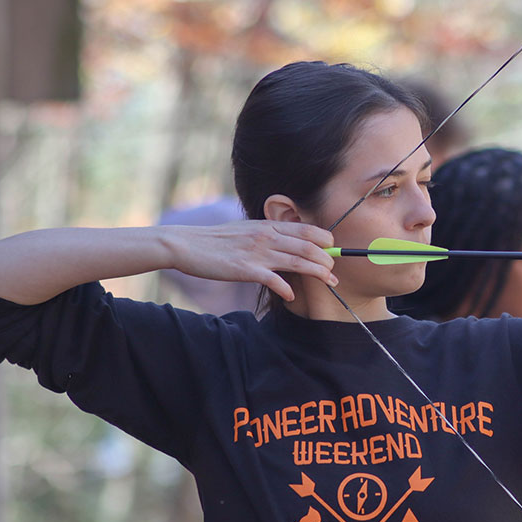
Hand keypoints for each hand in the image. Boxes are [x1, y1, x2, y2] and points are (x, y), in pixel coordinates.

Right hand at [166, 220, 336, 301]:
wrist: (186, 245)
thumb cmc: (217, 241)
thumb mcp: (247, 230)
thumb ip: (268, 235)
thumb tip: (287, 242)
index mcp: (268, 226)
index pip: (307, 229)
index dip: (325, 240)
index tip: (332, 252)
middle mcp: (267, 236)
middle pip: (309, 246)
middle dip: (327, 260)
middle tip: (334, 273)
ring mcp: (258, 253)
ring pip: (298, 261)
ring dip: (318, 273)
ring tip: (330, 282)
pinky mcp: (246, 269)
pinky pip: (274, 280)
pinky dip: (286, 289)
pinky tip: (291, 296)